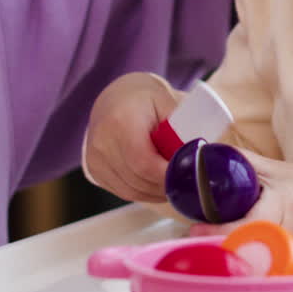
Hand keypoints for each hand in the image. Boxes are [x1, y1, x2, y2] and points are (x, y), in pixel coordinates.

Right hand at [84, 71, 179, 202]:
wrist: (114, 99)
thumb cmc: (144, 101)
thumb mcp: (166, 103)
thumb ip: (181, 128)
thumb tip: (198, 154)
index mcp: (121, 121)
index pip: (143, 161)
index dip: (166, 175)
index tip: (187, 178)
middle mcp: (102, 141)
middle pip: (138, 179)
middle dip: (164, 186)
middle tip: (186, 184)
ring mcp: (95, 158)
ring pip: (130, 190)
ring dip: (155, 193)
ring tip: (174, 185)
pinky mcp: (94, 169)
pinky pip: (122, 191)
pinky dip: (142, 193)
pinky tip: (156, 186)